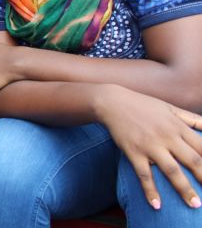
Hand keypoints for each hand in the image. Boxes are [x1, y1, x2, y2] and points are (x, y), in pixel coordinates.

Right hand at [97, 85, 201, 209]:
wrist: (113, 102)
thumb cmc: (144, 105)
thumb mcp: (171, 108)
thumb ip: (192, 119)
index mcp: (178, 126)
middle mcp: (167, 137)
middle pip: (193, 161)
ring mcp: (150, 146)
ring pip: (172, 171)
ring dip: (185, 189)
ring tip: (194, 204)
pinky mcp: (134, 152)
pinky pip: (144, 175)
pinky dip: (150, 190)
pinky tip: (156, 205)